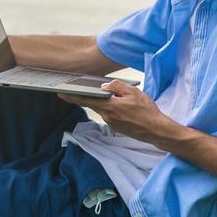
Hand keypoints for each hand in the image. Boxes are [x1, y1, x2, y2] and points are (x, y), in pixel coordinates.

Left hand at [60, 80, 185, 148]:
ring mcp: (111, 123)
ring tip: (109, 95)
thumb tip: (104, 86)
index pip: (86, 100)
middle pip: (93, 104)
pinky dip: (110, 108)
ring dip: (103, 102)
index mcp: (109, 107)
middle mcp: (107, 116)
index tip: (60, 93)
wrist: (157, 130)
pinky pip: (109, 115)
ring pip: (102, 109)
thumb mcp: (133, 92)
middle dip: (88, 97)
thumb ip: (116, 87)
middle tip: (80, 88)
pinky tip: (118, 105)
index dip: (72, 97)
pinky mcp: (116, 127)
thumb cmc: (147, 111)